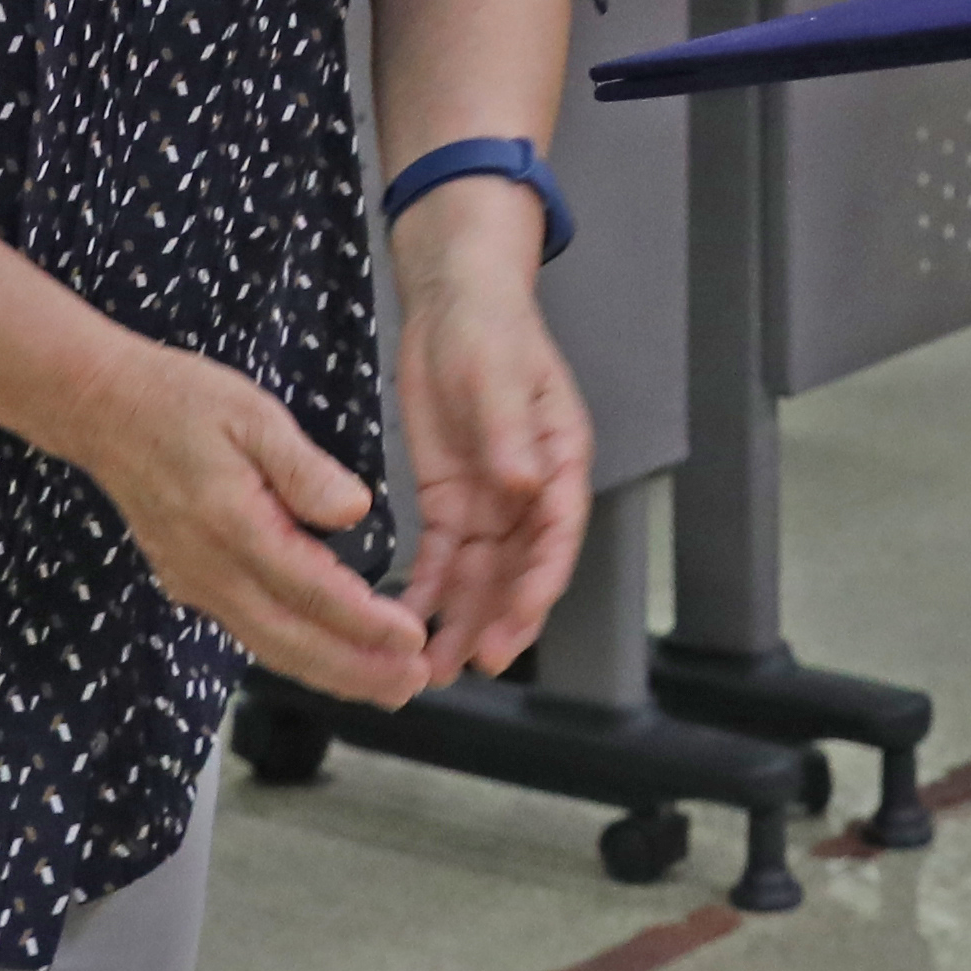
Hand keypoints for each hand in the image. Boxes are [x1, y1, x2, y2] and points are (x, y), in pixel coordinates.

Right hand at [60, 337, 435, 701]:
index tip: (412, 639)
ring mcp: (195, 584)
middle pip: (291, 641)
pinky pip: (250, 632)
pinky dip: (296, 655)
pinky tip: (329, 658)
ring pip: (269, 646)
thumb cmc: (180, 402)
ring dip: (329, 674)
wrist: (102, 410)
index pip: (311, 590)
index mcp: (233, 526)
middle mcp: (211, 570)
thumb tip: (355, 510)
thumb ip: (304, 468)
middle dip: (356, 671)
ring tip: (384, 686)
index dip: (365, 623)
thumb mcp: (252, 415)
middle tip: (412, 684)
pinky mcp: (190, 584)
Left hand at [385, 237, 592, 684]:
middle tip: (478, 662)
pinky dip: (428, 591)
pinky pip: (441, 558)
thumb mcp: (498, 374)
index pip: (558, 534)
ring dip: (463, 620)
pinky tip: (409, 622)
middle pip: (521, 569)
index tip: (518, 621)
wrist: (453, 303)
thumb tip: (526, 486)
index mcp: (560, 460)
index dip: (540, 583)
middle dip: (502, 619)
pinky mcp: (451, 501)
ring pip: (481, 576)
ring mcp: (491, 501)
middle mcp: (531, 492)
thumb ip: (510, 432)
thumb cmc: (491, 328)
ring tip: (434, 666)